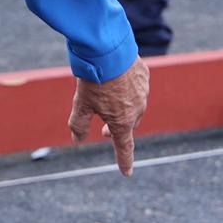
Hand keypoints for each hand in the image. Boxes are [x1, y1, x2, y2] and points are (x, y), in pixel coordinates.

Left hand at [69, 57, 149, 175]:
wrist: (108, 49)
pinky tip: (116, 82)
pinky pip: (137, 89)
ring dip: (123, 110)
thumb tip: (77, 140)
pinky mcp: (144, 76)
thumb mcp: (81, 105)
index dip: (124, 161)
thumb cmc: (94, 79)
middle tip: (103, 130)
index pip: (124, 147)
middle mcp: (137, 109)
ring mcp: (143, 92)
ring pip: (134, 107)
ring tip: (107, 101)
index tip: (127, 173)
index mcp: (122, 121)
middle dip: (116, 129)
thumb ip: (79, 125)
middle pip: (128, 125)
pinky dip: (128, 91)